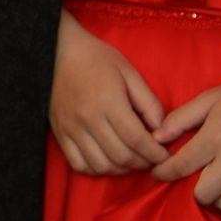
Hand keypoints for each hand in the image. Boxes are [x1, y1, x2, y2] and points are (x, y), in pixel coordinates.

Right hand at [50, 9, 168, 174]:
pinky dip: (96, 169)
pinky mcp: (60, 133)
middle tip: (151, 158)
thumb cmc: (95, 58)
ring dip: (121, 169)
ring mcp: (71, 128)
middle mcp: (88, 118)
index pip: (137, 139)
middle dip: (142, 163)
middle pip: (121, 156)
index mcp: (108, 101)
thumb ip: (149, 102)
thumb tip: (162, 131)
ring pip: (101, 165)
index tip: (165, 156)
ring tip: (131, 160)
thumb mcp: (129, 72)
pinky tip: (107, 160)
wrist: (55, 51)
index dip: (155, 153)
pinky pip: (79, 164)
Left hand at [151, 71, 220, 209]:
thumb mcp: (209, 99)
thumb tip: (156, 137)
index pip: (181, 166)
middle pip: (204, 194)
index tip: (158, 173)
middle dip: (193, 189)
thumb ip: (180, 119)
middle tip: (194, 178)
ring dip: (216, 195)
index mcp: (215, 138)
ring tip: (216, 180)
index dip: (164, 173)